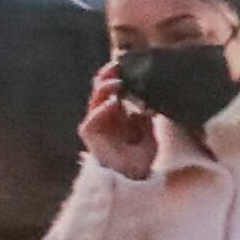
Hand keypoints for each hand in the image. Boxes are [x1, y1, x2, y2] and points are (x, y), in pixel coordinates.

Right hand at [79, 60, 156, 179]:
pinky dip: (102, 111)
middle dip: (108, 76)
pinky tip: (112, 103)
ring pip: (95, 100)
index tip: (127, 63)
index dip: (117, 75)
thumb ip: (145, 116)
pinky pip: (92, 120)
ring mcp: (96, 124)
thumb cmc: (140, 155)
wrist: (133, 176)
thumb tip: (148, 101)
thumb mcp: (149, 131)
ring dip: (105, 89)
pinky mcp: (90, 136)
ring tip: (117, 82)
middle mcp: (104, 115)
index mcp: (116, 111)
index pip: (113, 88)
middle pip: (101, 89)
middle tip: (118, 65)